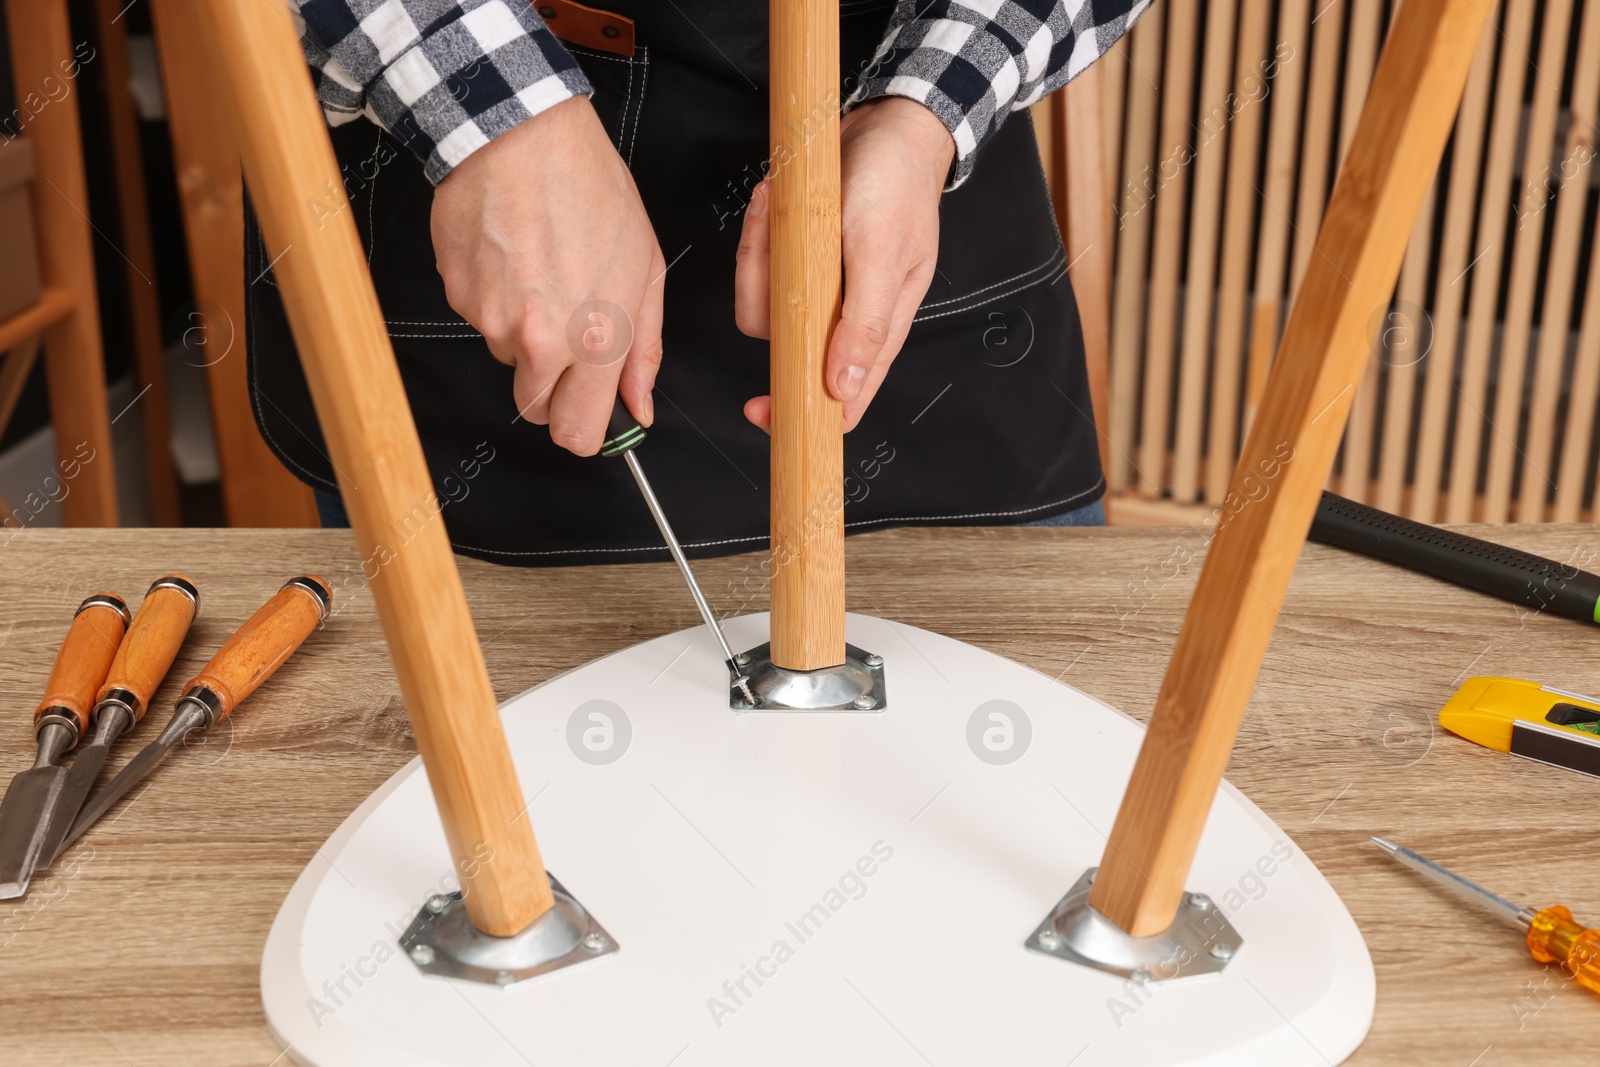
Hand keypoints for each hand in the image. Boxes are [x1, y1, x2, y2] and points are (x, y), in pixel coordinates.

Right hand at [431, 97, 664, 455]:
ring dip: (526, 335)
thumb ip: (644, 348)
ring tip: (544, 274)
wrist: (519, 134)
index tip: (591, 417)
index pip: (578, 434)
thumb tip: (640, 407)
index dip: (586, 432)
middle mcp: (541, 342)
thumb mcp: (645, 268)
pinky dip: (497, 300)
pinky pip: (482, 321)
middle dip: (554, 387)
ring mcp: (492, 322)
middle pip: (537, 409)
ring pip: (510, 359)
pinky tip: (515, 257)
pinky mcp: (458, 298)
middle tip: (569, 336)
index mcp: (596, 340)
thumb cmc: (590, 189)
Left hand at [734, 96, 954, 432]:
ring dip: (759, 251)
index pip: (840, 395)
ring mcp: (820, 284)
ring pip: (763, 298)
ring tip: (777, 204)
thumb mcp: (881, 254)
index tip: (761, 412)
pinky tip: (775, 198)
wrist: (892, 125)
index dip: (801, 412)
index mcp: (874, 326)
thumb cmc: (898, 186)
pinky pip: (762, 260)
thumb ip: (863, 325)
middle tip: (770, 248)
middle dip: (762, 291)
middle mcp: (844, 314)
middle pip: (781, 339)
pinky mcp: (800, 256)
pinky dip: (761, 229)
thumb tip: (842, 390)